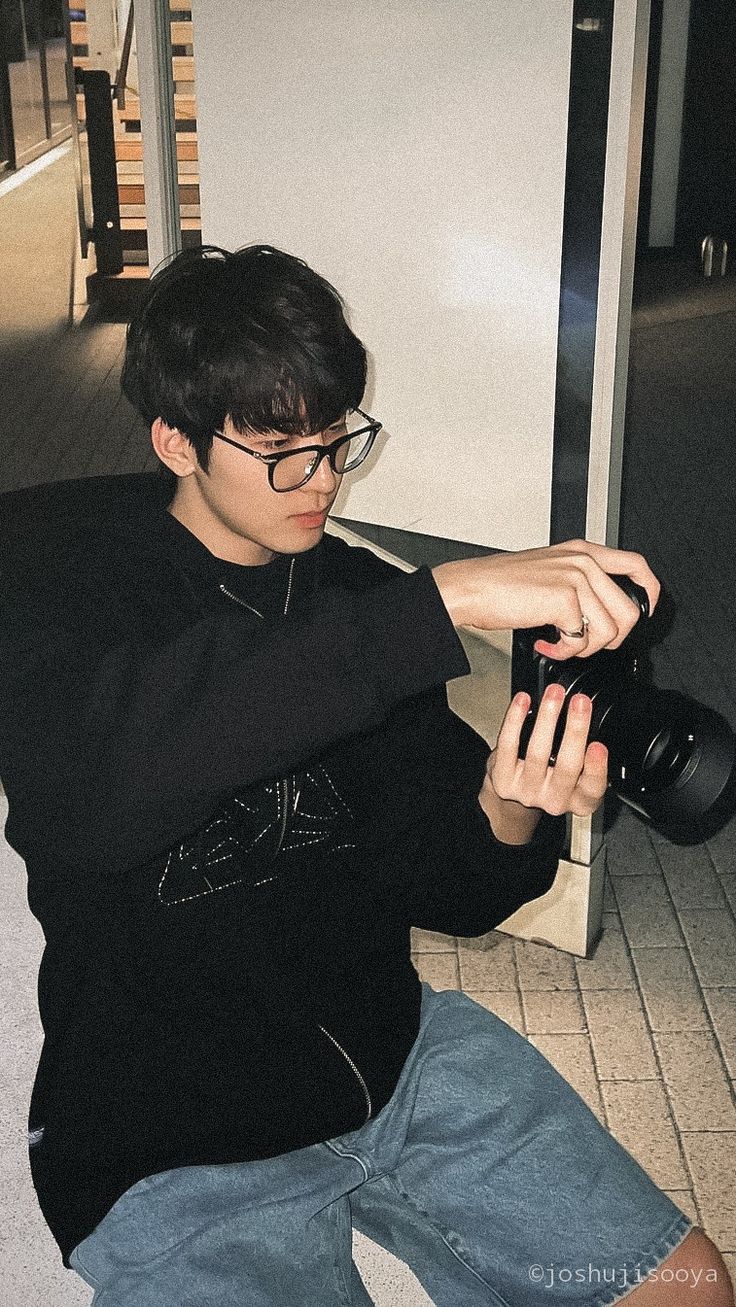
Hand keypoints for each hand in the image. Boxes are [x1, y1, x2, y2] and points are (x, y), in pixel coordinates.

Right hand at [432, 539, 659, 660]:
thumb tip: (598, 611)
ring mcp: (576, 578)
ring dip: (584, 648)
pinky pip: (581, 641)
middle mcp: (583, 561)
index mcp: (583, 551)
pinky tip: (546, 643)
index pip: (636, 565)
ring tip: (560, 643)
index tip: (646, 611)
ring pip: (608, 631)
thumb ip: (578, 581)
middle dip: (610, 639)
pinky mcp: (564, 599)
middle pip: (629, 610)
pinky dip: (563, 651)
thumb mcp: (549, 570)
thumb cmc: (500, 584)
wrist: (470, 587)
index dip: (649, 593)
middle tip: (585, 642)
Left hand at [479, 685, 607, 842]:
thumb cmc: (553, 776)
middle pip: (567, 766)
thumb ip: (587, 752)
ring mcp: (528, 792)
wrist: (517, 793)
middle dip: (575, 730)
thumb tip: (590, 714)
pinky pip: (509, 745)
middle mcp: (555, 800)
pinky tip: (523, 700)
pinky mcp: (504, 781)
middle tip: (580, 702)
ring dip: (547, 717)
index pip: (593, 786)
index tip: (598, 745)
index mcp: (581, 800)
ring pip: (538, 753)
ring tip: (554, 693)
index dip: (597, 767)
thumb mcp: (579, 773)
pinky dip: (515, 719)